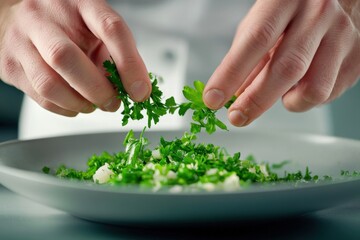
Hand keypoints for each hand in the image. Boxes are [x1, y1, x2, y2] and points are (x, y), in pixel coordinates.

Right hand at [0, 0, 150, 116]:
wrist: (19, 17)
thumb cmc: (67, 24)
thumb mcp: (96, 29)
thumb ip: (116, 55)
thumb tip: (134, 90)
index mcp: (79, 3)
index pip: (110, 29)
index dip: (130, 64)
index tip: (141, 91)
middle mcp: (44, 17)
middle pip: (67, 58)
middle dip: (97, 90)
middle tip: (113, 102)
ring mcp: (21, 40)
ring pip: (49, 84)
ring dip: (80, 104)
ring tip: (93, 105)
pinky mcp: (10, 64)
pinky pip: (40, 97)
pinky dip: (65, 108)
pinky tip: (75, 103)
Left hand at [203, 0, 359, 126]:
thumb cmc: (293, 7)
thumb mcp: (262, 20)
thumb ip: (247, 55)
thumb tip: (235, 94)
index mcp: (286, 0)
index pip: (255, 41)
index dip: (231, 74)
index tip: (214, 99)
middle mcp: (319, 15)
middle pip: (286, 69)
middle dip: (255, 101)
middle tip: (237, 116)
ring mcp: (343, 36)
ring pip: (313, 90)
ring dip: (288, 102)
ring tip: (280, 92)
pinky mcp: (357, 57)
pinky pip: (329, 94)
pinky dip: (307, 98)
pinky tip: (301, 84)